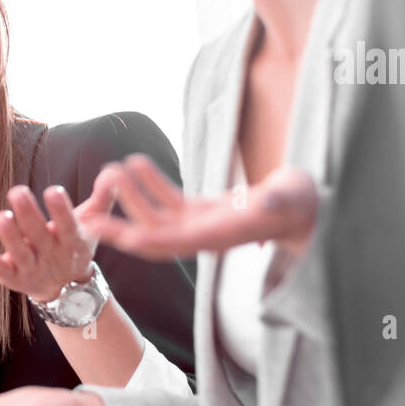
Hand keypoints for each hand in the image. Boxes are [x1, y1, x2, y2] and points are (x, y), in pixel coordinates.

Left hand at [0, 178, 116, 302]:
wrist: (67, 289)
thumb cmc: (75, 245)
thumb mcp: (93, 223)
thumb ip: (103, 197)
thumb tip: (113, 172)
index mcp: (72, 241)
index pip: (67, 225)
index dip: (61, 210)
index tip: (53, 190)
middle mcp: (52, 256)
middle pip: (39, 236)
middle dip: (28, 215)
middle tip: (17, 191)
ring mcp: (33, 269)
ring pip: (20, 254)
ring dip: (10, 237)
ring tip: (1, 216)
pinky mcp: (14, 279)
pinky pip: (2, 272)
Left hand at [81, 155, 317, 261]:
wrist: (311, 210)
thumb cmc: (303, 205)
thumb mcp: (292, 199)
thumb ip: (278, 199)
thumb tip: (268, 198)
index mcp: (216, 238)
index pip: (167, 243)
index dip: (133, 236)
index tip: (102, 229)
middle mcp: (203, 237)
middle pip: (152, 233)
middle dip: (122, 220)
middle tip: (93, 200)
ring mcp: (202, 225)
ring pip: (158, 215)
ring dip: (133, 196)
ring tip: (112, 168)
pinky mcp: (205, 212)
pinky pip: (171, 201)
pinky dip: (152, 184)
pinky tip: (137, 162)